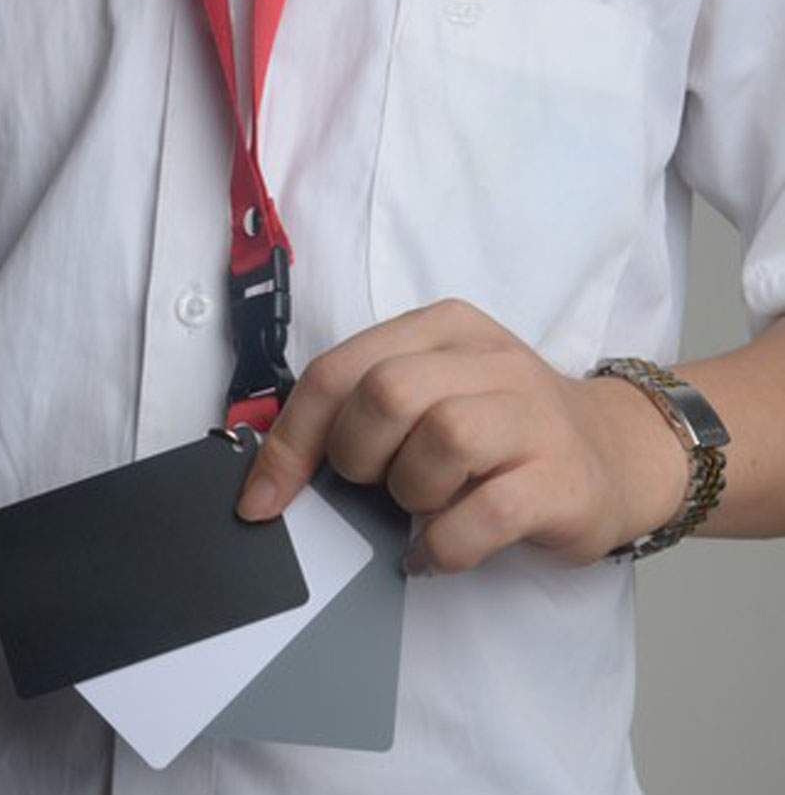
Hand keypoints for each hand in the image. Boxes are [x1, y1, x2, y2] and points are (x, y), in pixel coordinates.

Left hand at [236, 300, 688, 572]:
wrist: (614, 452)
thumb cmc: (501, 428)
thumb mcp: (433, 390)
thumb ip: (362, 406)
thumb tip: (276, 467)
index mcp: (443, 328)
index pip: (341, 369)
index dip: (292, 438)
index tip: (264, 496)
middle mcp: (490, 359)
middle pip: (388, 394)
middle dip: (358, 456)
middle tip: (374, 484)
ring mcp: (532, 415)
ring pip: (441, 441)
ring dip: (410, 493)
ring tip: (422, 505)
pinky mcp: (561, 478)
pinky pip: (482, 514)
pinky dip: (442, 545)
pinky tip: (433, 551)